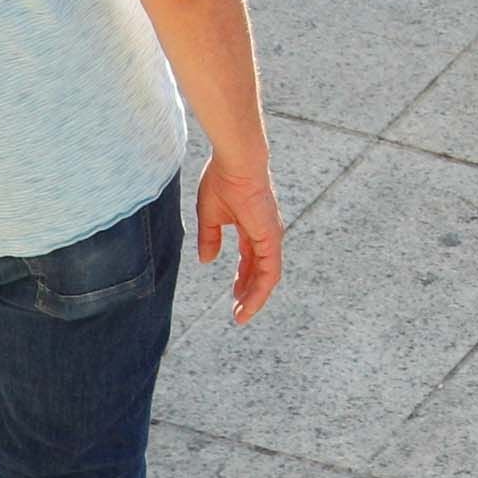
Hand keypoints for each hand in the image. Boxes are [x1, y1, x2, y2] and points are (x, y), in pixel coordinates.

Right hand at [196, 156, 283, 325]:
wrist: (236, 161)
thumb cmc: (223, 179)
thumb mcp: (210, 215)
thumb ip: (210, 237)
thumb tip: (207, 259)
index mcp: (251, 227)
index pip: (251, 260)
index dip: (242, 279)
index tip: (233, 298)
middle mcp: (265, 233)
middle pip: (260, 271)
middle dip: (249, 293)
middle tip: (239, 314)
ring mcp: (270, 235)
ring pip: (268, 275)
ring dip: (256, 297)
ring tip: (242, 316)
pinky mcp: (271, 236)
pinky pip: (270, 269)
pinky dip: (261, 288)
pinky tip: (250, 303)